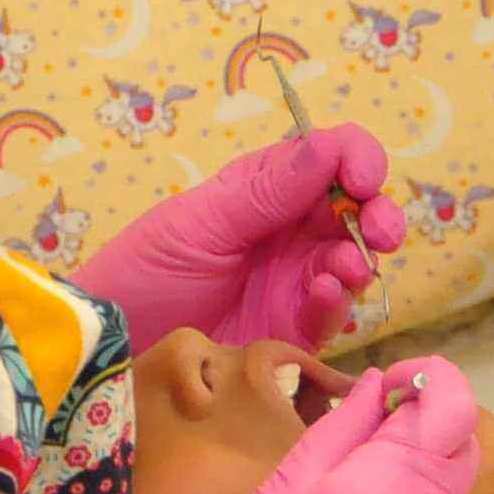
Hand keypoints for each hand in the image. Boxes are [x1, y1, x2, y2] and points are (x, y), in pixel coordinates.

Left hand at [73, 126, 409, 355]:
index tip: (363, 177)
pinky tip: (322, 294)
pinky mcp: (292, 331)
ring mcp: (293, 281)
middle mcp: (287, 232)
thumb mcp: (199, 223)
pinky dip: (336, 302)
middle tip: (381, 232)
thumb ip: (266, 192)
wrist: (112, 347)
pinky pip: (331, 314)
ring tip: (343, 269)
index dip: (356, 158)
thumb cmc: (143, 272)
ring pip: (353, 262)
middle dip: (378, 215)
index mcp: (264, 190)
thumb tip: (328, 146)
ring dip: (359, 259)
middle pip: (355, 211)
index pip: (327, 158)